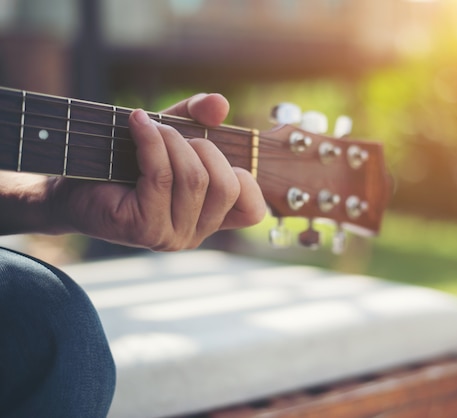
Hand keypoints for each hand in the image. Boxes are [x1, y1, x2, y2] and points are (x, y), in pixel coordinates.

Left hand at [47, 93, 265, 249]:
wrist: (70, 186)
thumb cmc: (125, 162)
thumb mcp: (172, 134)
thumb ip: (199, 118)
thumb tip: (220, 104)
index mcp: (209, 220)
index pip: (253, 210)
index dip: (244, 177)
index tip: (210, 151)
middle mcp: (195, 234)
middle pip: (226, 186)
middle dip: (203, 147)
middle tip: (173, 133)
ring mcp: (171, 236)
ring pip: (194, 179)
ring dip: (172, 140)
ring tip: (150, 126)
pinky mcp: (145, 228)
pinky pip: (162, 176)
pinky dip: (151, 141)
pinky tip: (137, 123)